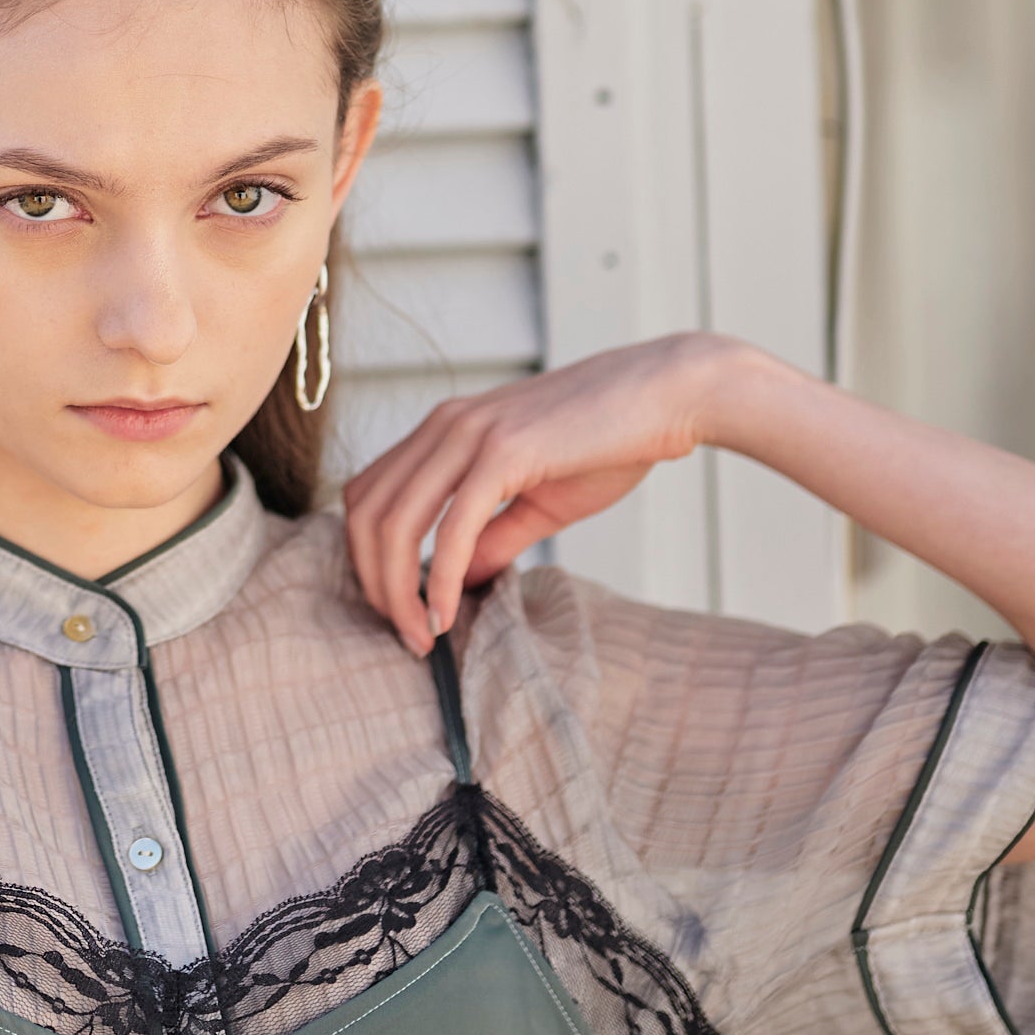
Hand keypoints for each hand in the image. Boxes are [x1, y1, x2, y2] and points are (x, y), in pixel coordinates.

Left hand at [342, 336, 733, 653]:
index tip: (396, 606)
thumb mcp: (539, 500)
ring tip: (421, 637)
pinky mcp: (503, 451)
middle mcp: (444, 424)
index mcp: (445, 428)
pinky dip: (438, 579)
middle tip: (404, 636)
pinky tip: (445, 617)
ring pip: (395, 521)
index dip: (365, 556)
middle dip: (372, 583)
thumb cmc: (611, 444)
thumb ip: (491, 538)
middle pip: (366, 512)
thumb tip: (456, 581)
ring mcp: (469, 433)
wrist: (669, 397)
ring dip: (396, 591)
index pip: (368, 495)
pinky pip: (451, 528)